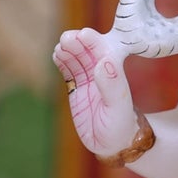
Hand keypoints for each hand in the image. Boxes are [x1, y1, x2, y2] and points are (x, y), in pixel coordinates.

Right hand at [52, 28, 137, 159]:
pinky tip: (57, 54)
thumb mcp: (118, 108)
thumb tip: (103, 62)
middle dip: (77, 42)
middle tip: (67, 38)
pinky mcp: (76, 88)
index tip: (84, 33)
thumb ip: (112, 86)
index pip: (104, 51)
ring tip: (60, 46)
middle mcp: (101, 72)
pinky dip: (62, 61)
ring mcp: (88, 79)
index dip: (94, 41)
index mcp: (115, 73)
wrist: (113, 143)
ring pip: (76, 58)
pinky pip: (68, 70)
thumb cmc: (120, 126)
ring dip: (68, 50)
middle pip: (87, 51)